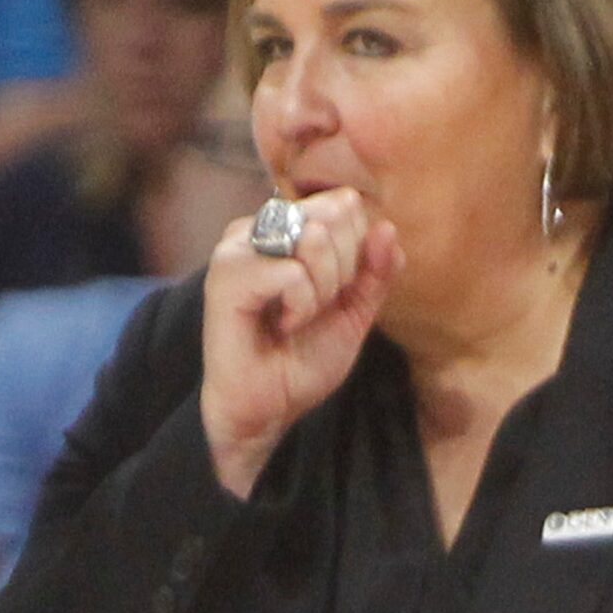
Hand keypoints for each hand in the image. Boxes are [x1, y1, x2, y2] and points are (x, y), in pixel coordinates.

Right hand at [200, 187, 402, 497]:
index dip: (356, 251)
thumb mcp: (355, 311)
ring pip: (314, 237)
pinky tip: (281, 326)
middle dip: (342, 271)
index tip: (332, 293)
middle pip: (333, 214)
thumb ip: (376, 270)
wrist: (268, 408)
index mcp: (287, 228)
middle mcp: (260, 228)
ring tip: (296, 318)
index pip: (344, 204)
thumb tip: (386, 228)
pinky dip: (300, 307)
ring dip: (321, 290)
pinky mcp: (226, 276)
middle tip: (314, 308)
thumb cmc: (301, 359)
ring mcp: (238, 249)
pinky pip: (292, 273)